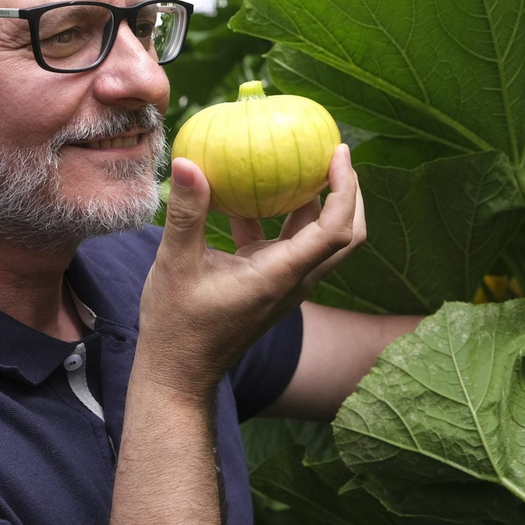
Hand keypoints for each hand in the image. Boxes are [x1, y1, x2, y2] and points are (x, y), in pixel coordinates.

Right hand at [137, 144, 364, 400]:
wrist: (180, 372)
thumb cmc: (178, 325)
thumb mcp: (176, 263)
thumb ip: (186, 213)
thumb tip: (189, 162)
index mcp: (281, 275)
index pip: (335, 229)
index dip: (345, 189)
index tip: (339, 152)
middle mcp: (293, 280)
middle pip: (345, 234)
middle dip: (349, 193)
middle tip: (334, 153)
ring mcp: (284, 284)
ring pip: (320, 239)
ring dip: (319, 203)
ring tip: (302, 162)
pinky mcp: (269, 285)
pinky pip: (289, 244)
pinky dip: (284, 217)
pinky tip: (257, 192)